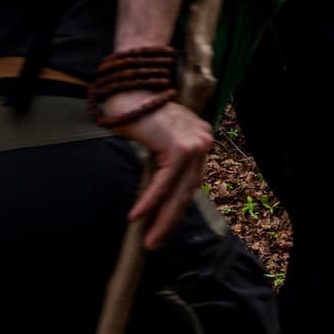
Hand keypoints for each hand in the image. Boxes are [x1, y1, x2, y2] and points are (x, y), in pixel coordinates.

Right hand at [113, 98, 215, 249]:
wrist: (130, 90)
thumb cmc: (140, 113)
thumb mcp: (161, 139)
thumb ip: (168, 161)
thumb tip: (161, 195)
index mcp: (201, 138)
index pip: (190, 182)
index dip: (176, 208)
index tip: (163, 228)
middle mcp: (203, 140)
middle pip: (188, 190)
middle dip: (171, 220)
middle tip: (156, 243)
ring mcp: (195, 144)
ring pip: (178, 191)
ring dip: (162, 219)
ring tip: (149, 240)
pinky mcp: (179, 148)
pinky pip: (163, 183)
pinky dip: (150, 201)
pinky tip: (137, 217)